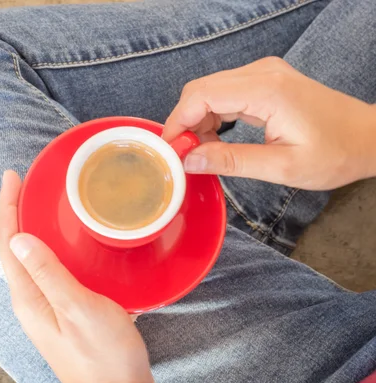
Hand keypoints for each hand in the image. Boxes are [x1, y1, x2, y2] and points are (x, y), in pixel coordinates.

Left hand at [0, 170, 154, 382]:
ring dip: (33, 228)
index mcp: (29, 298)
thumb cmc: (105, 357)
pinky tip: (69, 241)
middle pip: (15, 248)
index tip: (11, 177)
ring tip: (42, 203)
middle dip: (15, 213)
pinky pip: (51, 270)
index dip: (7, 207)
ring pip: (33, 258)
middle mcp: (32, 301)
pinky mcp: (64, 310)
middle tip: (24, 184)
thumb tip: (19, 239)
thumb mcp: (79, 310)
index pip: (8, 243)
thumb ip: (49, 274)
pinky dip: (53, 248)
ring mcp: (47, 306)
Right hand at [163, 57, 375, 189]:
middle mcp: (262, 72)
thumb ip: (231, 162)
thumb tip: (189, 161)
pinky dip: (212, 114)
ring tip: (201, 151)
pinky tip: (216, 138)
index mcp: (266, 90)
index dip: (177, 121)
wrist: (368, 137)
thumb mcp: (282, 167)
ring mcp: (264, 73)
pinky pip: (225, 91)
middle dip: (184, 122)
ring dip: (197, 120)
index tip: (169, 150)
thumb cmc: (335, 153)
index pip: (201, 95)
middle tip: (183, 155)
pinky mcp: (266, 80)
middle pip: (200, 89)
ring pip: (209, 89)